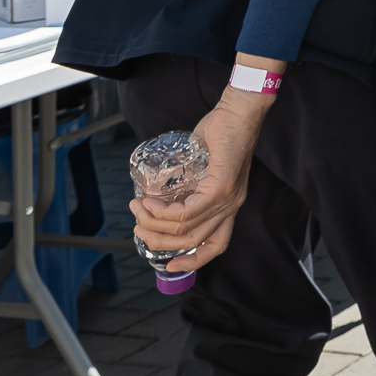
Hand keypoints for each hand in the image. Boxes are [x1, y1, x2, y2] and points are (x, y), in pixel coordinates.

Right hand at [128, 84, 272, 271]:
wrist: (238, 110)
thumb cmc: (220, 133)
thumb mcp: (201, 166)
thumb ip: (187, 184)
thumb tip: (159, 194)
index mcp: (228, 206)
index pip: (216, 244)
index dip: (193, 261)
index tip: (169, 265)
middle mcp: (231, 207)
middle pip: (193, 241)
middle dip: (158, 240)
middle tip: (137, 225)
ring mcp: (228, 198)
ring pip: (186, 228)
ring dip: (154, 223)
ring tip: (137, 208)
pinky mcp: (222, 187)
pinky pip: (188, 212)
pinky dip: (164, 212)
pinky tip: (150, 203)